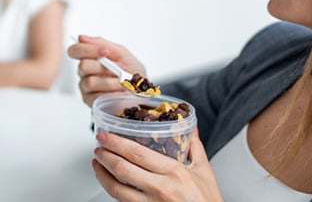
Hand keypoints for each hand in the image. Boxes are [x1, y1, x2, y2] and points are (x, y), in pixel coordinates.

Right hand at [67, 35, 145, 106]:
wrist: (142, 88)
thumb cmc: (130, 69)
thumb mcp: (121, 53)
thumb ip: (102, 44)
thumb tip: (81, 38)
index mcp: (90, 57)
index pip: (75, 50)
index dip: (87, 50)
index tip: (105, 52)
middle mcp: (85, 72)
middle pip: (83, 66)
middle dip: (104, 67)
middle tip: (119, 69)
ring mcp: (86, 87)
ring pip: (90, 82)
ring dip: (111, 81)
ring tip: (122, 82)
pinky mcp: (91, 101)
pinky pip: (96, 97)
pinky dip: (112, 93)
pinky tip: (119, 92)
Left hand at [93, 130, 223, 201]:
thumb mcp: (205, 171)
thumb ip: (195, 147)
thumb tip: (192, 129)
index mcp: (174, 172)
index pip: (138, 154)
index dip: (118, 144)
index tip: (107, 136)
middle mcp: (160, 189)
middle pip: (123, 170)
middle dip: (106, 156)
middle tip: (98, 147)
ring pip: (117, 190)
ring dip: (102, 175)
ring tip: (97, 163)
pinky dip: (113, 191)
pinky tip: (109, 182)